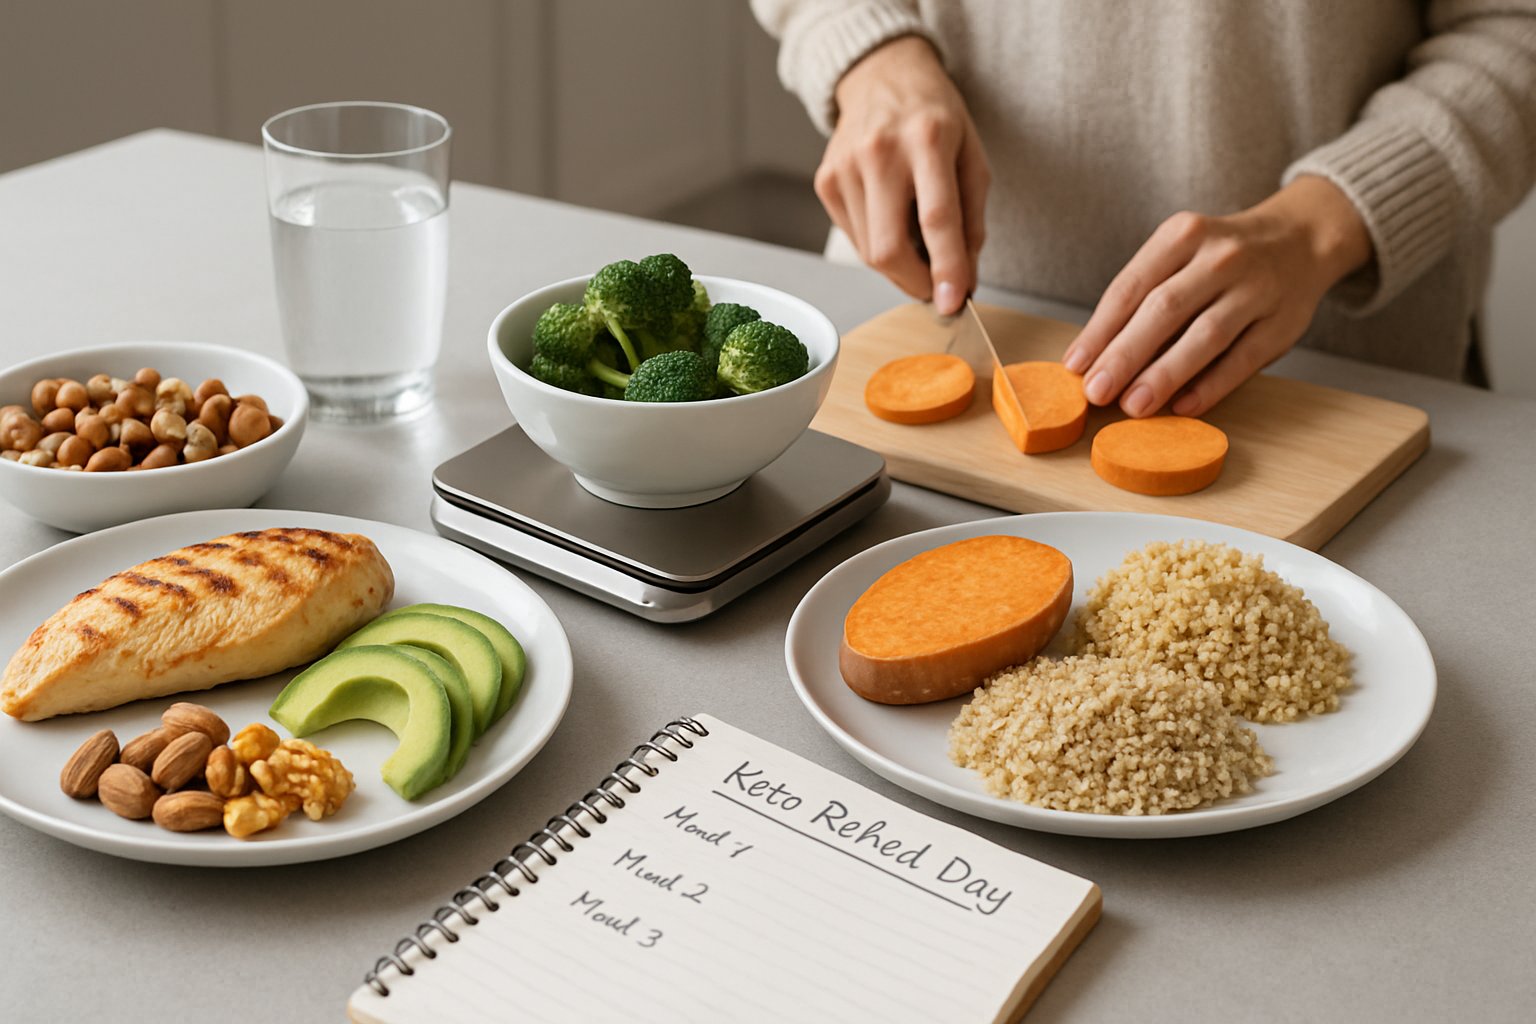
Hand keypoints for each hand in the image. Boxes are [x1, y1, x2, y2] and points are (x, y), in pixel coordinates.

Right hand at [818, 35, 989, 314]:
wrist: (882, 76)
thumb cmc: (935, 118)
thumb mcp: (972, 156)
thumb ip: (972, 219)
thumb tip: (963, 280)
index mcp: (928, 139)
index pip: (937, 219)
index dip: (946, 269)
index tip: (953, 303)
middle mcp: (880, 152)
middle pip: (889, 248)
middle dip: (916, 282)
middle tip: (936, 288)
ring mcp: (845, 167)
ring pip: (870, 251)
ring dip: (900, 264)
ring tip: (917, 239)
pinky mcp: (825, 180)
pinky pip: (855, 236)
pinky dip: (879, 243)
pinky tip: (891, 217)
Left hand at [1062, 176, 1372, 416]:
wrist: (1302, 239)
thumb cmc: (1220, 258)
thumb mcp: (1179, 255)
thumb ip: (1142, 299)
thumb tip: (1092, 359)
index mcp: (1183, 236)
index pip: (1131, 286)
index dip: (1100, 330)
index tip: (1076, 366)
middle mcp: (1221, 256)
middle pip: (1164, 309)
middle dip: (1125, 354)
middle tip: (1097, 392)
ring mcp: (1256, 288)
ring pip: (1205, 335)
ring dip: (1165, 374)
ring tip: (1134, 406)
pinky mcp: (1283, 322)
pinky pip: (1243, 358)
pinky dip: (1211, 385)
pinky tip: (1183, 406)